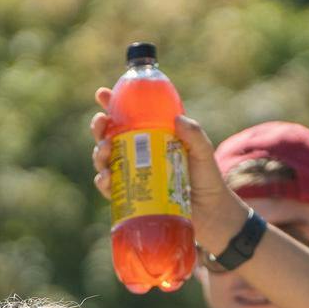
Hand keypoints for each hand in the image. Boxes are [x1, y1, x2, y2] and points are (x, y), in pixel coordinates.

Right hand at [89, 88, 246, 251]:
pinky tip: (105, 178)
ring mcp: (133, 176)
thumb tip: (177, 119)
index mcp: (153, 137)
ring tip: (105, 150)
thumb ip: (194, 134)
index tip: (102, 94)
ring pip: (105, 161)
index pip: (129, 118)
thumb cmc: (207, 178)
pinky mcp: (131, 198)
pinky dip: (103, 182)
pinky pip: (110, 189)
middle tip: (101, 123)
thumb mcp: (203, 152)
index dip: (112, 104)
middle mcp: (139, 155)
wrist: (210, 213)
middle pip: (110, 137)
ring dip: (98, 154)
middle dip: (99, 128)